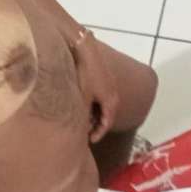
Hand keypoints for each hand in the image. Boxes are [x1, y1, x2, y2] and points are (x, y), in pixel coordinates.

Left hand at [70, 29, 119, 143]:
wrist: (87, 50)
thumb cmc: (86, 73)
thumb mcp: (83, 96)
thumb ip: (82, 113)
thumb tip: (77, 127)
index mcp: (110, 103)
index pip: (106, 125)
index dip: (97, 134)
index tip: (88, 141)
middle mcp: (113, 97)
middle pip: (105, 117)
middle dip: (94, 125)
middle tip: (82, 132)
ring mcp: (109, 88)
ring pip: (102, 107)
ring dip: (93, 115)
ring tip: (80, 119)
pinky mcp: (104, 80)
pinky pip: (100, 98)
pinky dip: (92, 105)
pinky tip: (81, 104)